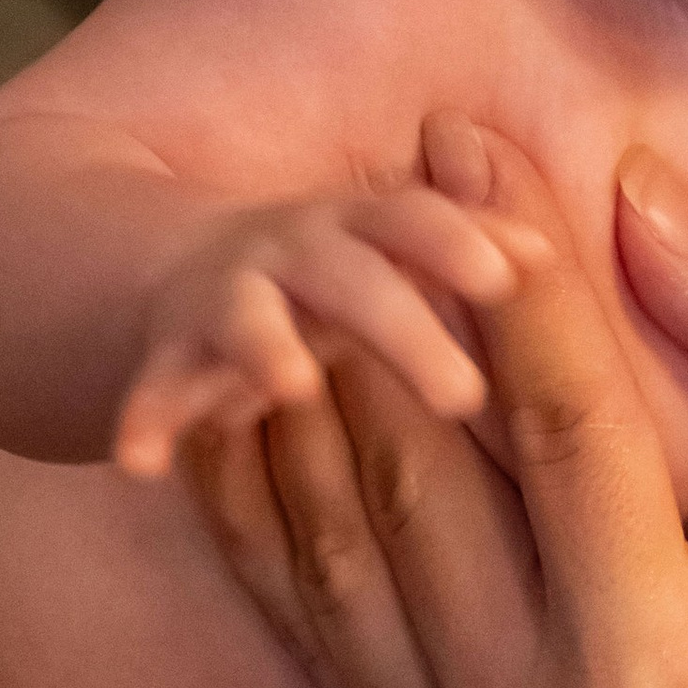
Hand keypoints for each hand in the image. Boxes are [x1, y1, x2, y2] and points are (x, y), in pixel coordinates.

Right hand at [114, 174, 539, 478]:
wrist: (167, 270)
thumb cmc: (324, 277)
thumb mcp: (389, 254)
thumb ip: (469, 249)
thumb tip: (548, 256)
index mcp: (357, 233)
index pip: (412, 223)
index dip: (456, 244)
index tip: (506, 280)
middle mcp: (290, 255)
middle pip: (347, 276)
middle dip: (400, 326)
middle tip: (464, 396)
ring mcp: (223, 302)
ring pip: (246, 318)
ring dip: (266, 346)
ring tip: (293, 386)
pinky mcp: (165, 357)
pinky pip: (152, 388)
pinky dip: (144, 419)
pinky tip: (139, 463)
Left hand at [178, 119, 687, 687]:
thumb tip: (640, 195)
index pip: (564, 433)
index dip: (516, 269)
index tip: (466, 136)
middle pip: (425, 484)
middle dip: (390, 315)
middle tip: (364, 182)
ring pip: (341, 546)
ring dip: (307, 394)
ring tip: (299, 258)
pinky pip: (310, 617)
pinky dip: (267, 494)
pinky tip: (253, 383)